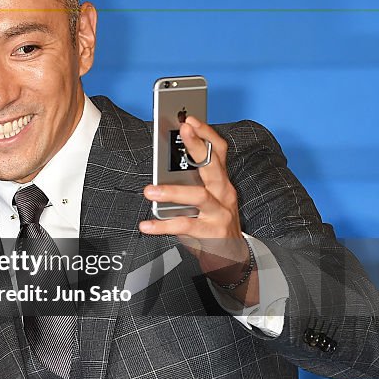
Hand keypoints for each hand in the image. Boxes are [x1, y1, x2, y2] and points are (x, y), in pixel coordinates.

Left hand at [139, 116, 257, 303]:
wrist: (231, 259)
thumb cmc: (212, 224)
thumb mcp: (205, 199)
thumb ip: (189, 182)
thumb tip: (162, 167)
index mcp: (221, 181)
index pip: (218, 151)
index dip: (206, 133)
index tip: (190, 118)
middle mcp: (224, 193)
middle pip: (212, 165)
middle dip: (197, 146)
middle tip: (181, 132)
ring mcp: (220, 213)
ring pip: (198, 196)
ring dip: (172, 191)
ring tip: (149, 190)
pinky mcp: (212, 233)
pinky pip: (185, 226)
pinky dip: (163, 226)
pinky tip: (146, 225)